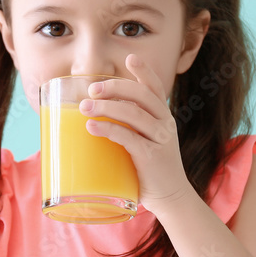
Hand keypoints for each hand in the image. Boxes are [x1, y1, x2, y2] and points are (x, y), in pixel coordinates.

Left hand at [78, 54, 194, 215]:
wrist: (170, 198)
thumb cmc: (149, 169)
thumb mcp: (144, 141)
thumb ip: (128, 127)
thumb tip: (92, 115)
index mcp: (163, 117)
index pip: (155, 88)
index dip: (144, 71)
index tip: (130, 57)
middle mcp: (165, 124)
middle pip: (141, 95)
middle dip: (115, 87)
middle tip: (92, 89)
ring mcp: (160, 140)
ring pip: (134, 114)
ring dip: (106, 107)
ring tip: (85, 107)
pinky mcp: (152, 157)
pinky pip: (129, 137)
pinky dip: (109, 130)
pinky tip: (92, 127)